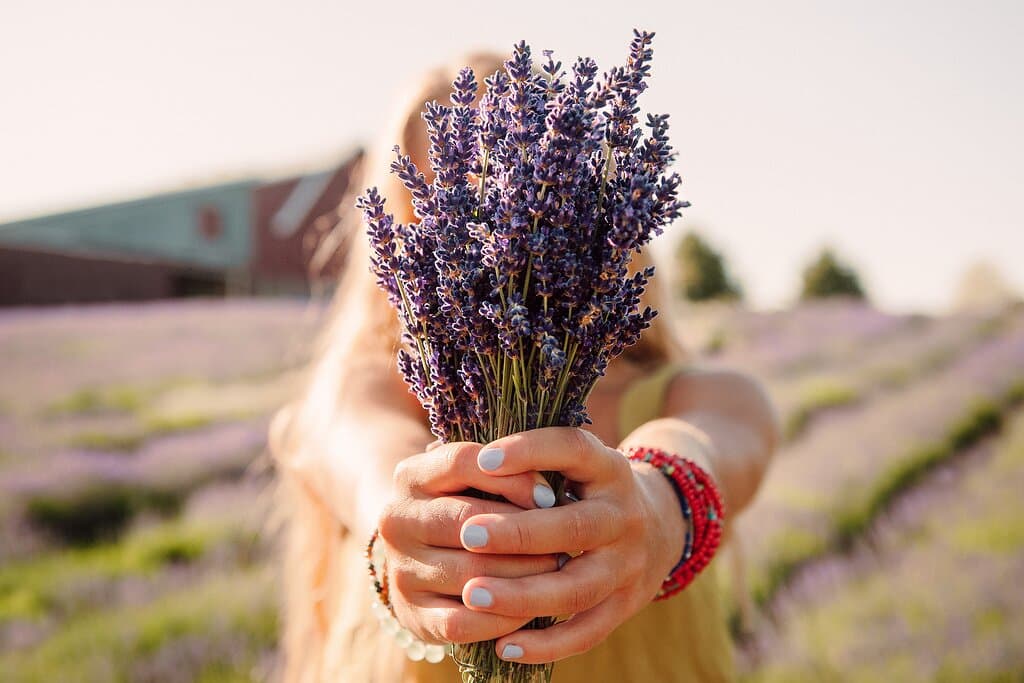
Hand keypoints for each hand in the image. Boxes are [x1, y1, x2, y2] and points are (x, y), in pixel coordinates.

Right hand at [377, 441, 562, 643]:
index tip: (550, 496)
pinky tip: (532, 610)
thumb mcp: (477, 478)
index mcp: (410, 475)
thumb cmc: (467, 504)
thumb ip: (505, 473)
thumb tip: (546, 495)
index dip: (512, 478)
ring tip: (557, 572)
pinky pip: (464, 622)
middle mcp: (395, 519)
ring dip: (522, 576)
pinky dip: (503, 618)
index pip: (462, 463)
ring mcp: (400, 569)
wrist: (423, 553)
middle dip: (524, 534)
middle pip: (467, 522)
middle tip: (565, 541)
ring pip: (471, 574)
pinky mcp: (411, 614)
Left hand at [456, 427, 685, 663]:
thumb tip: (455, 456)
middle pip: (573, 527)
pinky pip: (586, 632)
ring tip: (472, 594)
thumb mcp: (574, 462)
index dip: (531, 451)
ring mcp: (628, 564)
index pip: (573, 449)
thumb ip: (529, 459)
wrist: (660, 525)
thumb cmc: (588, 488)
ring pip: (577, 588)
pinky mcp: (626, 605)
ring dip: (523, 594)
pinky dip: (546, 645)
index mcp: (608, 468)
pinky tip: (504, 646)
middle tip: (468, 533)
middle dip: (518, 533)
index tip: (483, 460)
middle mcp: (623, 515)